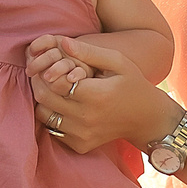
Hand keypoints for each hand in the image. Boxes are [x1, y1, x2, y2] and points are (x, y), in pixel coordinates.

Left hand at [29, 35, 178, 154]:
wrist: (146, 119)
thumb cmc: (133, 85)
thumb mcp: (118, 62)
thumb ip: (89, 52)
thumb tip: (63, 42)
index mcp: (97, 95)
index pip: (55, 81)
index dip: (49, 69)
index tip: (54, 63)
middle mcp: (87, 118)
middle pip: (45, 97)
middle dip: (40, 82)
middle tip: (45, 72)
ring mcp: (82, 134)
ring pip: (45, 114)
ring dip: (44, 99)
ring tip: (54, 87)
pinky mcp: (80, 145)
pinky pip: (53, 129)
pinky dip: (53, 116)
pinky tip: (63, 105)